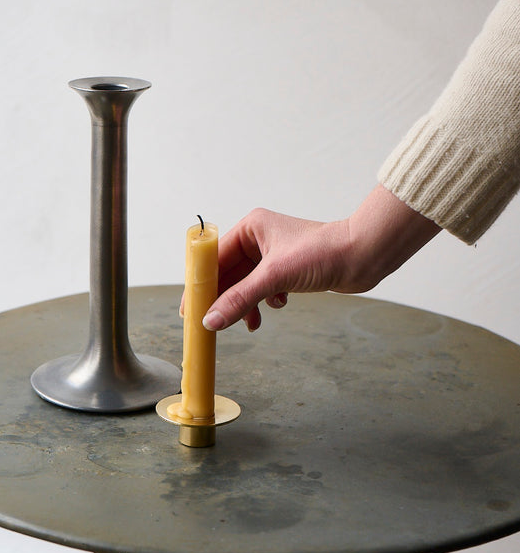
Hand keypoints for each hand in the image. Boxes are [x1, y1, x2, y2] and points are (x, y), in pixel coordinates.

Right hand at [202, 185, 440, 331]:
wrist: (363, 256)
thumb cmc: (323, 253)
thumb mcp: (275, 277)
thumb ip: (240, 299)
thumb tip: (211, 320)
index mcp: (251, 228)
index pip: (214, 257)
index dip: (200, 283)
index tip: (189, 308)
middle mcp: (259, 238)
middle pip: (228, 273)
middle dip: (224, 299)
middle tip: (212, 324)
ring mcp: (274, 254)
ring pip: (246, 284)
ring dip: (246, 304)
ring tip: (250, 323)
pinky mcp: (288, 268)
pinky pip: (263, 288)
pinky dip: (265, 301)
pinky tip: (277, 306)